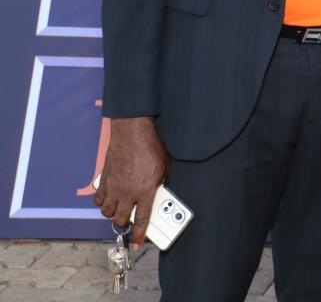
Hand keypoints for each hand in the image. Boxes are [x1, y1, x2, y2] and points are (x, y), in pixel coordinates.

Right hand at [92, 117, 168, 249]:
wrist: (133, 134)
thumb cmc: (150, 148)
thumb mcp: (164, 169)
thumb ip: (159, 184)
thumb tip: (157, 194)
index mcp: (145, 191)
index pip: (141, 219)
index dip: (138, 234)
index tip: (136, 244)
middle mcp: (128, 192)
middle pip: (120, 219)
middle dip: (123, 224)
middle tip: (127, 221)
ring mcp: (114, 186)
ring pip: (106, 211)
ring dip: (112, 213)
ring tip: (118, 209)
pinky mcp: (105, 179)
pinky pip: (99, 198)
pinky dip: (102, 201)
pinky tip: (108, 197)